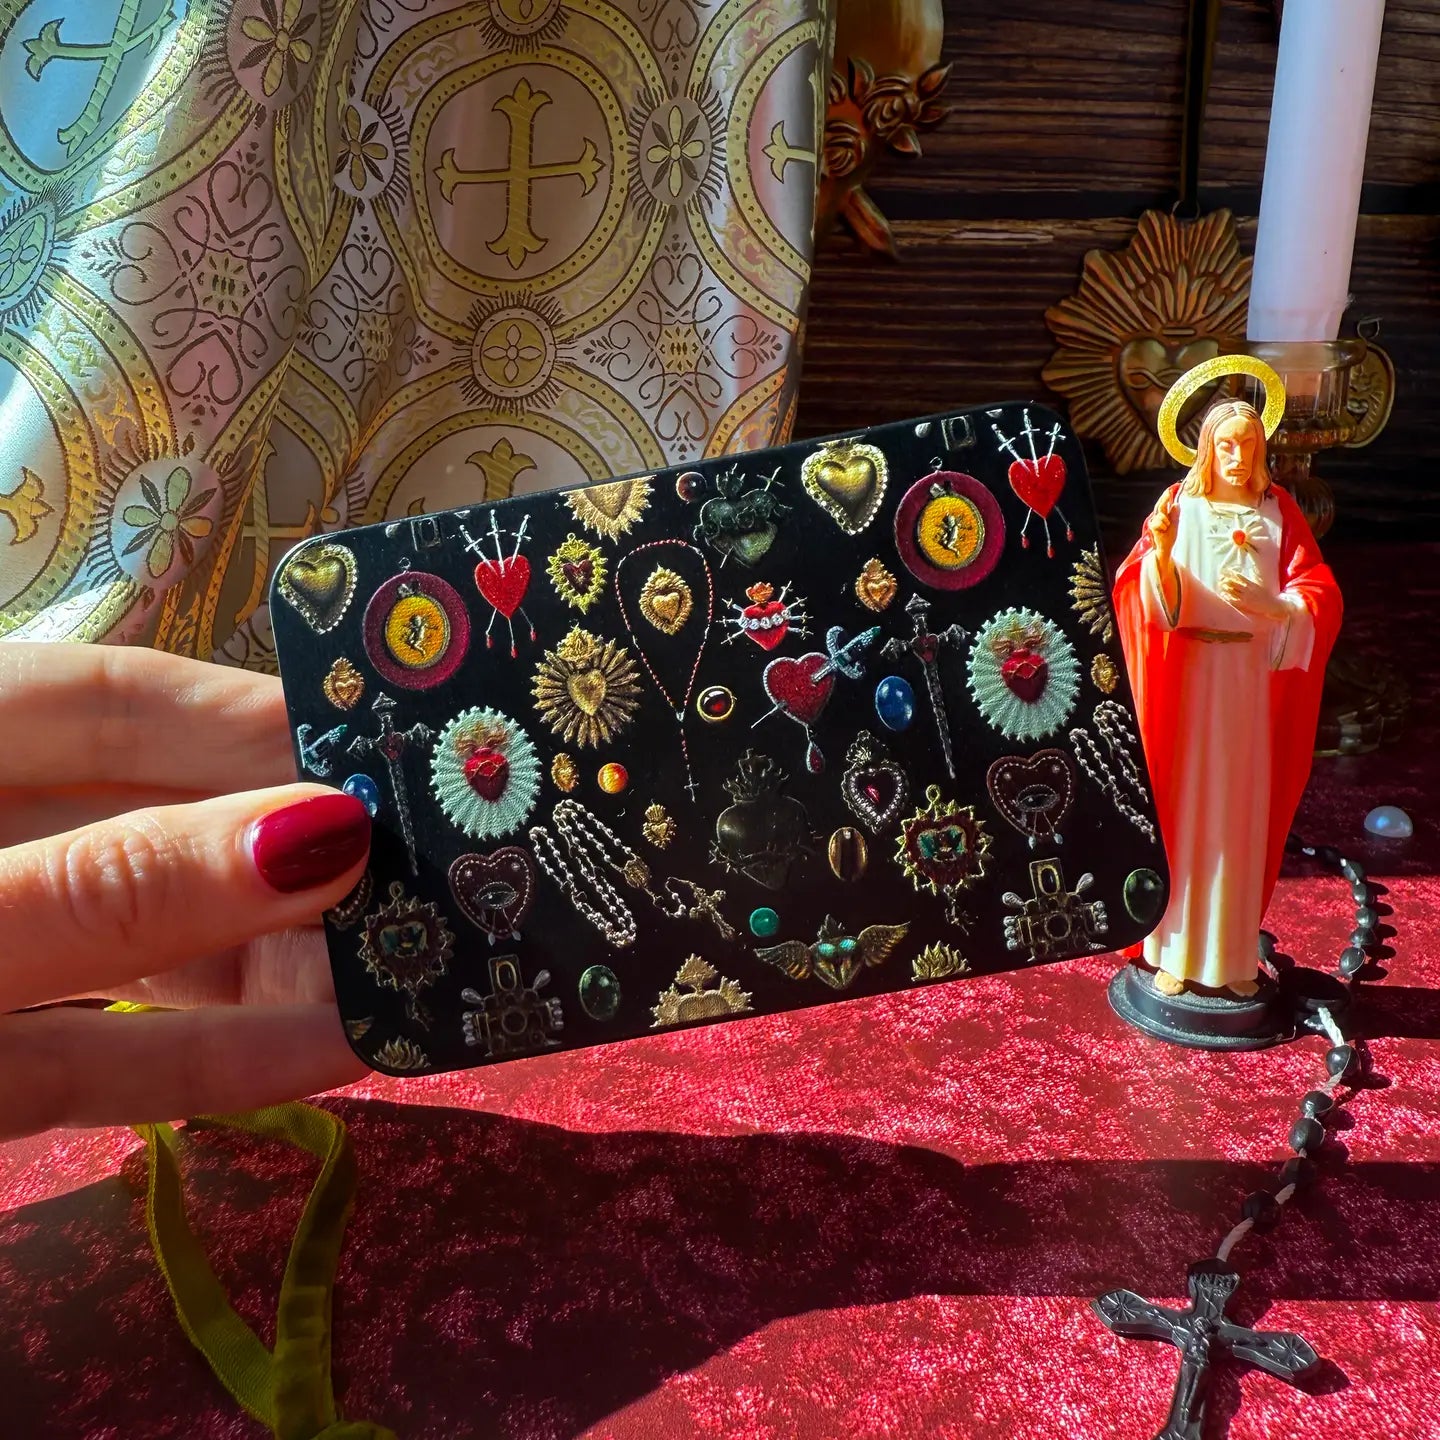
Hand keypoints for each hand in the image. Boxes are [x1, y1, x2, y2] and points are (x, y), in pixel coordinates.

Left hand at [0, 644, 371, 1140]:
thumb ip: (110, 886)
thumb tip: (330, 832)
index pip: (105, 700)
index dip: (248, 715)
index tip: (389, 747)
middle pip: (147, 821)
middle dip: (291, 840)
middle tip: (433, 861)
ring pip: (142, 948)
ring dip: (275, 960)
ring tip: (411, 959)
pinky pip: (103, 1060)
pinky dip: (213, 1058)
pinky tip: (335, 1051)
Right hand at [1147, 490, 1179, 564]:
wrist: (1166, 546)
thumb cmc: (1170, 536)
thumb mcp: (1175, 523)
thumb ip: (1175, 514)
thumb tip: (1176, 504)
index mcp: (1163, 516)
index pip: (1163, 504)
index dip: (1165, 498)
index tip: (1169, 490)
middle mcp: (1157, 517)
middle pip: (1160, 505)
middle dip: (1164, 499)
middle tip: (1168, 492)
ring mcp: (1154, 522)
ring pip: (1161, 515)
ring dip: (1166, 521)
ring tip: (1166, 528)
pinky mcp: (1152, 527)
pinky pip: (1159, 522)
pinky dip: (1163, 526)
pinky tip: (1163, 531)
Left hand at [1216, 571, 1291, 621]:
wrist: (1272, 605)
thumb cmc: (1267, 595)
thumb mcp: (1261, 584)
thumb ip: (1254, 578)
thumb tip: (1251, 570)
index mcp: (1252, 584)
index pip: (1240, 577)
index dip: (1232, 574)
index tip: (1226, 572)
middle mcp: (1248, 590)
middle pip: (1235, 583)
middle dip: (1227, 581)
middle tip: (1221, 579)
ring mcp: (1246, 597)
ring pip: (1233, 591)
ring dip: (1227, 588)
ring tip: (1221, 586)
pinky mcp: (1245, 604)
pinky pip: (1235, 600)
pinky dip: (1229, 598)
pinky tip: (1224, 596)